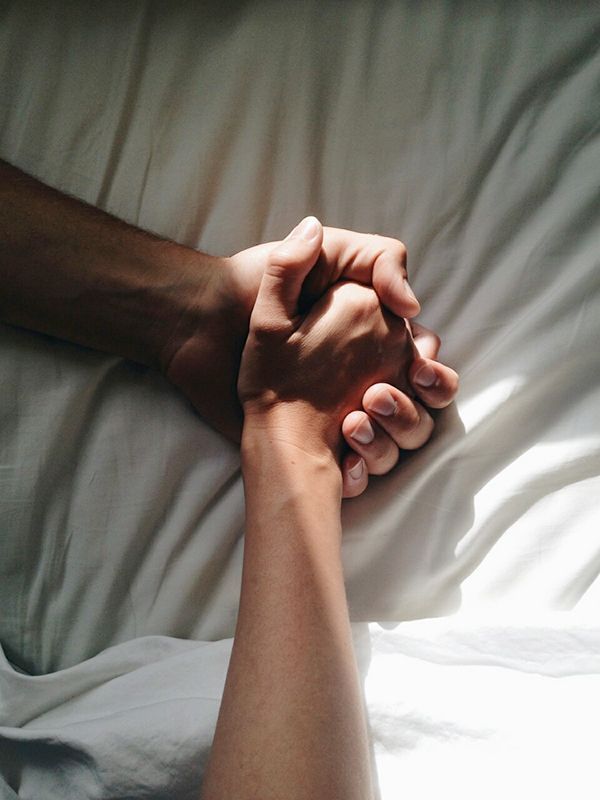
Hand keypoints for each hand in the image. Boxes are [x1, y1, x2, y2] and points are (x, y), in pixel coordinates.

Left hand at [165, 218, 456, 486]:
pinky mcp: (323, 439)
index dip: (429, 369)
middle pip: (418, 406)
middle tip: (377, 399)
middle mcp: (365, 375)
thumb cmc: (249, 292)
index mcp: (369, 334)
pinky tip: (343, 464)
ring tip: (353, 424)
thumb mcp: (313, 266)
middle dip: (411, 411)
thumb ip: (369, 260)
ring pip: (398, 442)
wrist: (203, 332)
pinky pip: (362, 470)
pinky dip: (358, 472)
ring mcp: (346, 410)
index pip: (422, 359)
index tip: (417, 368)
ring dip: (386, 441)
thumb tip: (413, 300)